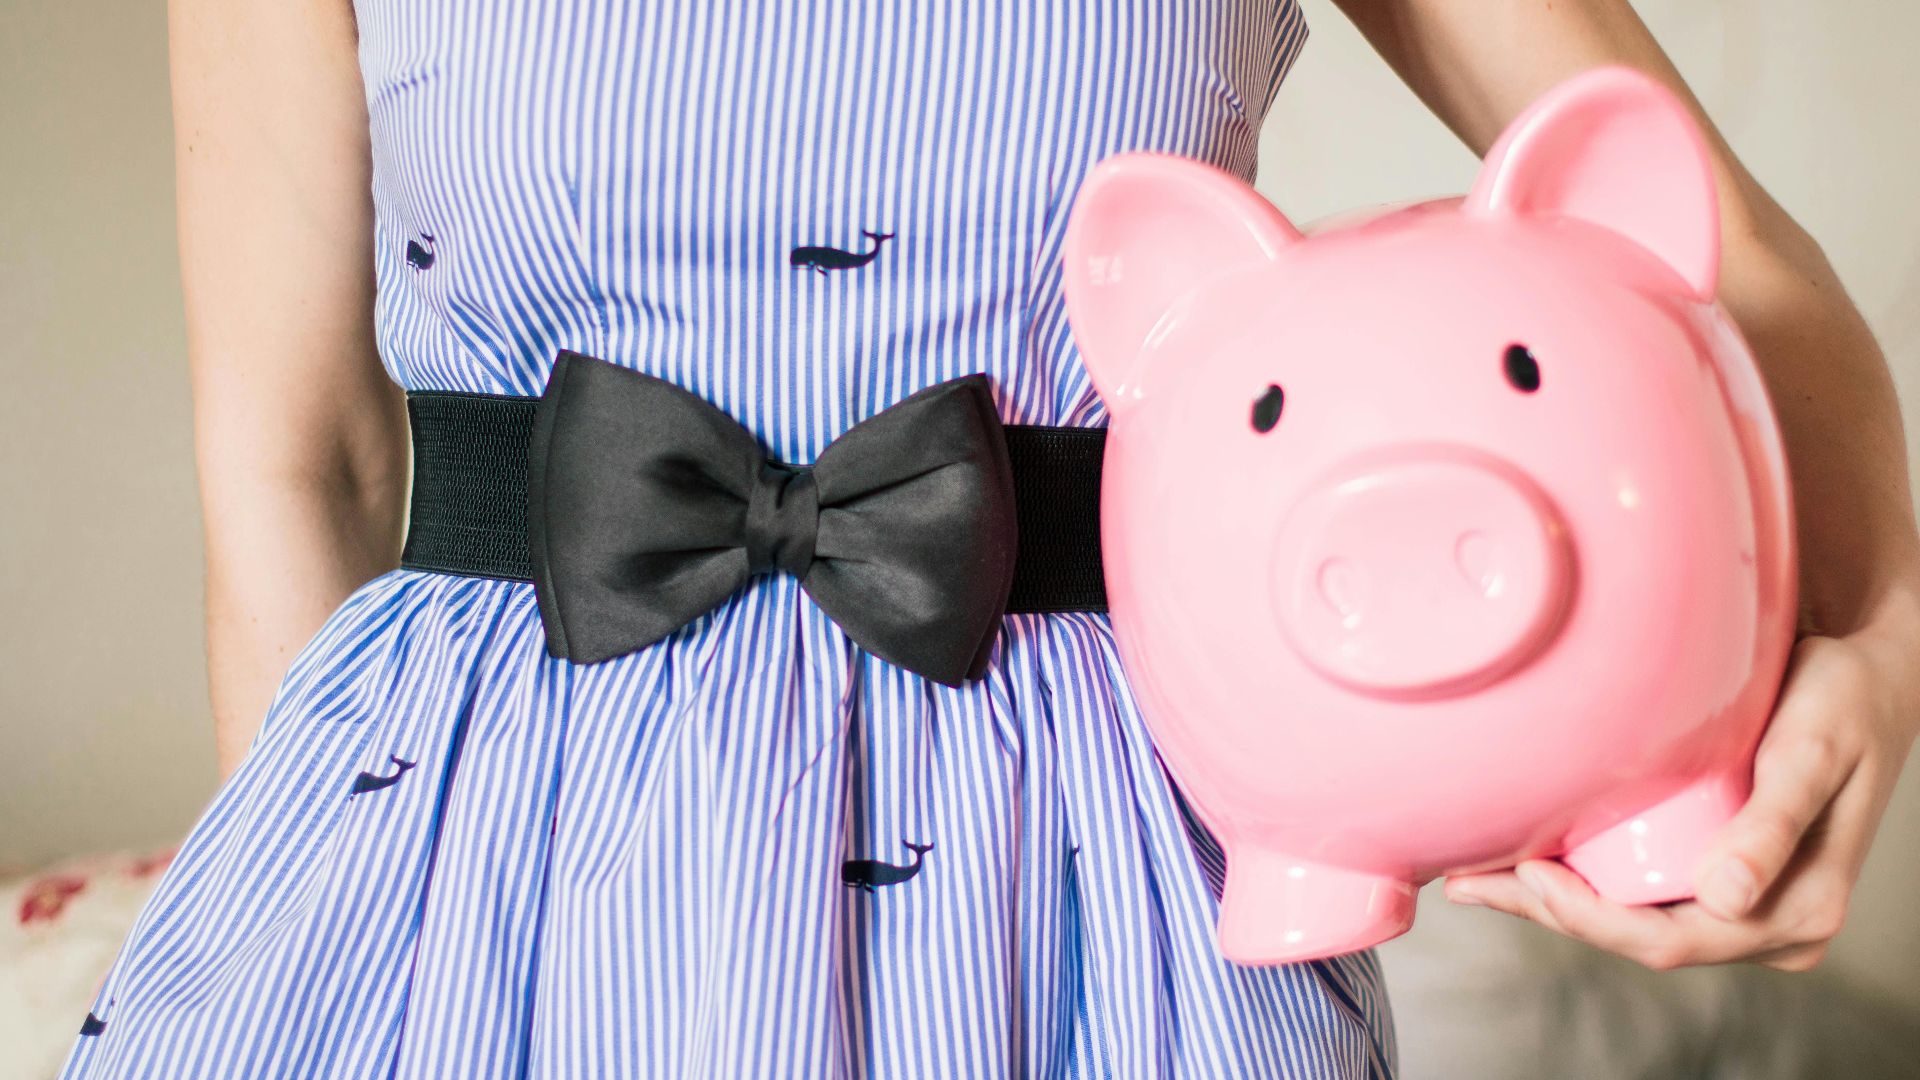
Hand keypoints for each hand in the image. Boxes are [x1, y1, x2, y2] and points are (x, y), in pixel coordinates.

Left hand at [1443, 609, 1919, 971]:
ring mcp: (1742, 901)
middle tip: (1466, 881)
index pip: (1671, 941)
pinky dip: (1580, 879)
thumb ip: (1772, 827)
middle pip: (1639, 936)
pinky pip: (1640, 890)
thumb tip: (1727, 899)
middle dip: (1551, 913)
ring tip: (1472, 876)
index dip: (1591, 919)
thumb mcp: (1812, 754)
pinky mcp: (1719, 872)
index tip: (1528, 877)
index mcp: (1796, 912)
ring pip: (1632, 918)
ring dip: (1554, 901)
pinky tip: (1522, 858)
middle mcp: (1769, 922)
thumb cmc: (1844, 704)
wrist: (1871, 675)